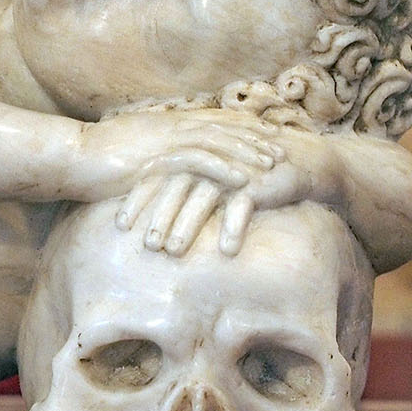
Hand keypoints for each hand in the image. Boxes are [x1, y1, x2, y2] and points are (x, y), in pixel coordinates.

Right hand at [71, 109, 284, 203]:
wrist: (70, 157)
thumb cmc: (94, 157)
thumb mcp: (130, 149)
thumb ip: (152, 149)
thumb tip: (165, 160)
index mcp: (165, 123)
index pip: (212, 121)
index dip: (241, 127)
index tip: (266, 134)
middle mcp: (170, 125)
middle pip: (222, 127)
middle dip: (254, 138)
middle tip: (283, 148)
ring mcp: (164, 139)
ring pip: (217, 141)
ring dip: (247, 152)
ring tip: (273, 164)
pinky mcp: (155, 158)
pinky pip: (197, 161)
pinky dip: (222, 168)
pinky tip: (242, 179)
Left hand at [116, 130, 335, 255]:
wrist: (292, 162)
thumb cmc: (238, 175)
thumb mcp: (205, 180)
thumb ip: (179, 191)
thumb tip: (149, 217)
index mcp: (188, 158)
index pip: (154, 177)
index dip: (136, 201)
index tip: (119, 226)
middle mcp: (205, 162)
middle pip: (174, 189)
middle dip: (158, 218)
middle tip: (146, 245)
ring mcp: (230, 169)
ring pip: (203, 198)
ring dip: (187, 225)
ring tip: (174, 252)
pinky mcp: (255, 180)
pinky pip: (242, 205)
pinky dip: (234, 226)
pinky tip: (227, 251)